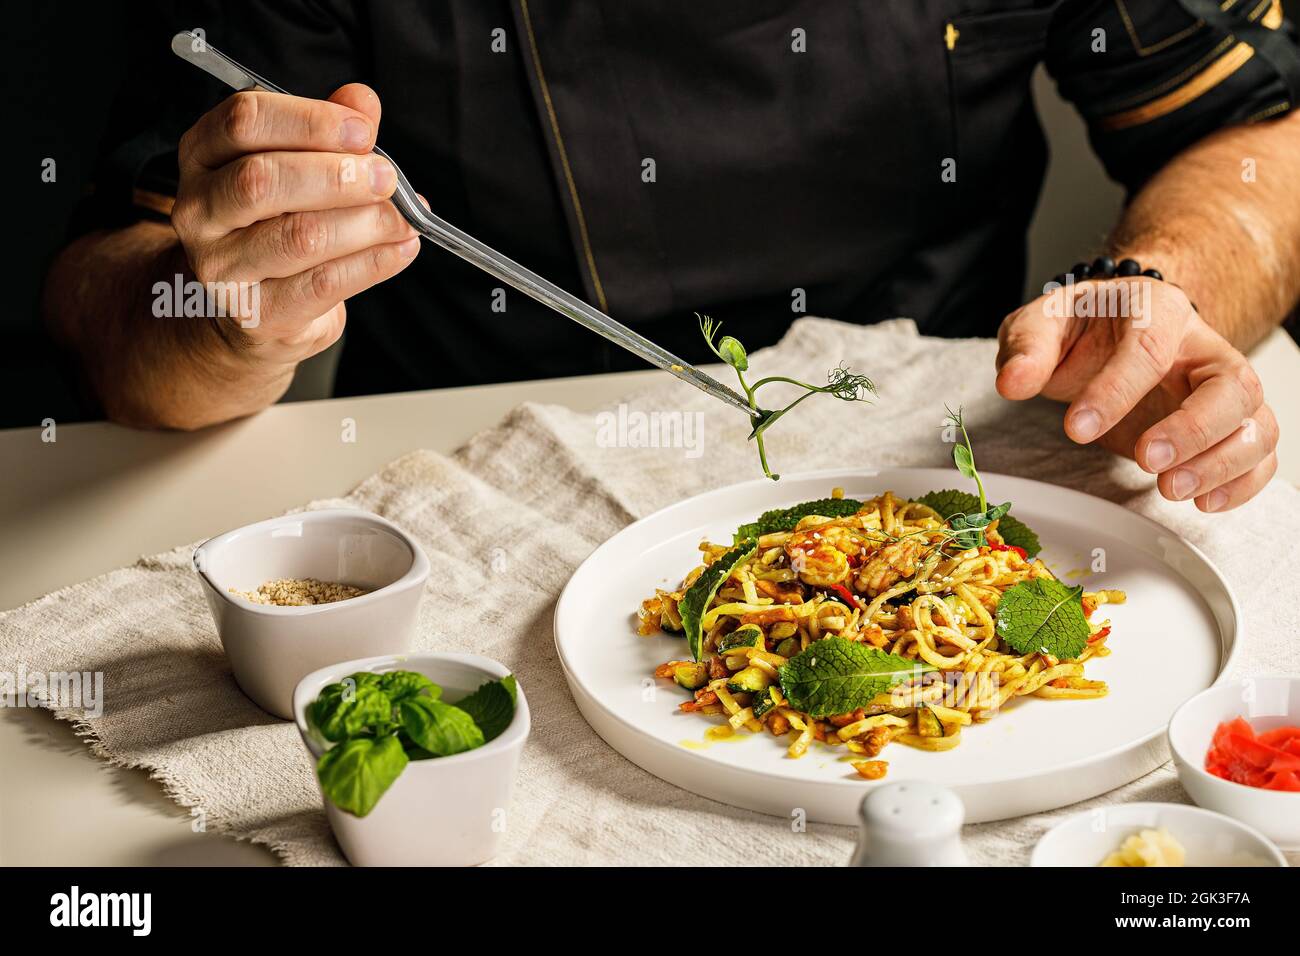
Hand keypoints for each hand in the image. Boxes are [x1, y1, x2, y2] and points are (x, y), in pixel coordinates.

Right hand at [171, 84, 420, 366]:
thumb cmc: (278, 224)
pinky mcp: (255, 313)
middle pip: (263, 180)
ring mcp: (220, 266)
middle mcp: (200, 209)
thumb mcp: (297, 167)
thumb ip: (327, 131)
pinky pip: (322, 283)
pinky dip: (373, 263)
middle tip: (387, 179)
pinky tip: (401, 249)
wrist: (251, 310)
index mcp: (204, 154)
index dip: (311, 120)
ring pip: (299, 236)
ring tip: (404, 219)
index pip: (245, 121)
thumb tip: (362, 102)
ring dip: (365, 224)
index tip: (364, 132)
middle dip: (338, 176)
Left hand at [995, 278, 1277, 511]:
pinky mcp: (1229, 425)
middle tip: (1148, 462)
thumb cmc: (1082, 331)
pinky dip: (1242, 483)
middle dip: (1194, 429)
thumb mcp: (1042, 325)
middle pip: (1232, 385)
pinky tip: (1202, 502)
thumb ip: (1027, 348)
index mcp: (1157, 311)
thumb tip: (1012, 381)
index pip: (1148, 348)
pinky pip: (1260, 454)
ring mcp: (1224, 388)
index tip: (1077, 430)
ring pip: (1256, 423)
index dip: (1116, 391)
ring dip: (1222, 463)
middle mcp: (1204, 348)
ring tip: (1171, 489)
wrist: (1112, 334)